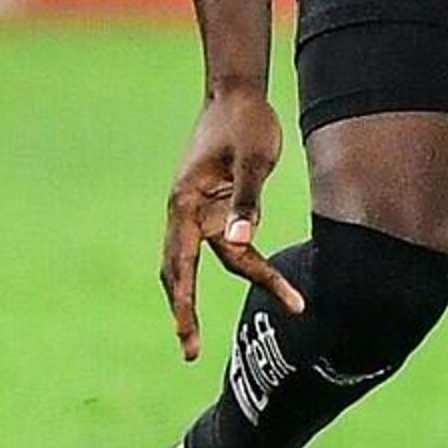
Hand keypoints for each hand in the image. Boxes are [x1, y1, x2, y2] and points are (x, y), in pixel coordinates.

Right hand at [159, 89, 302, 358]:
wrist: (237, 94)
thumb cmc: (244, 123)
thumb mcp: (253, 160)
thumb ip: (246, 201)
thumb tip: (240, 242)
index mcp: (184, 203)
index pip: (181, 264)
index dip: (183, 302)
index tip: (186, 333)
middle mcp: (185, 213)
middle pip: (180, 272)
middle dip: (184, 312)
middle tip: (190, 353)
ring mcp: (198, 212)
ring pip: (204, 263)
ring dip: (218, 292)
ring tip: (233, 325)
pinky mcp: (215, 209)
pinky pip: (226, 247)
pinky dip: (242, 266)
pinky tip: (267, 281)